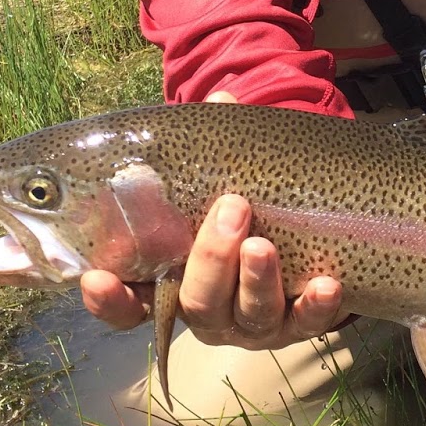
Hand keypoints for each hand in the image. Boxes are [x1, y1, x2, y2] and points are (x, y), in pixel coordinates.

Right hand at [80, 91, 346, 348]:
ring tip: (264, 244)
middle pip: (198, 304)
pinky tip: (328, 285)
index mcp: (174, 283)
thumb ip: (214, 147)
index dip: (109, 299)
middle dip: (211, 260)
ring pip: (250, 317)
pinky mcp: (298, 327)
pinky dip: (317, 308)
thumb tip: (223, 97)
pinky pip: (307, 324)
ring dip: (257, 281)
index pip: (129, 304)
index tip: (97, 278)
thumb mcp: (222, 180)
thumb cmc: (244, 207)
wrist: (309, 237)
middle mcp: (208, 312)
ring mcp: (252, 326)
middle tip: (232, 209)